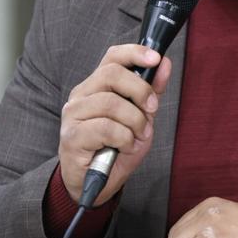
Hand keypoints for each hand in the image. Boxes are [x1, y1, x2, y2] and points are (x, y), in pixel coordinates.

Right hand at [57, 44, 171, 206]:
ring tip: (137, 137)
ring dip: (134, 122)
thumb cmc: (115, 148)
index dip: (135, 53)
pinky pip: (106, 128)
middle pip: (112, 74)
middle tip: (151, 111)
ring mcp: (73, 116)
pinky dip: (124, 139)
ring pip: (111, 103)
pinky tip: (124, 148)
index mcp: (96, 86)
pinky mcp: (72, 137)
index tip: (156, 59)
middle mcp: (81, 96)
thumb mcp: (140, 118)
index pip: (112, 57)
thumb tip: (164, 64)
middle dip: (140, 91)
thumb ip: (151, 92)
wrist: (94, 184)